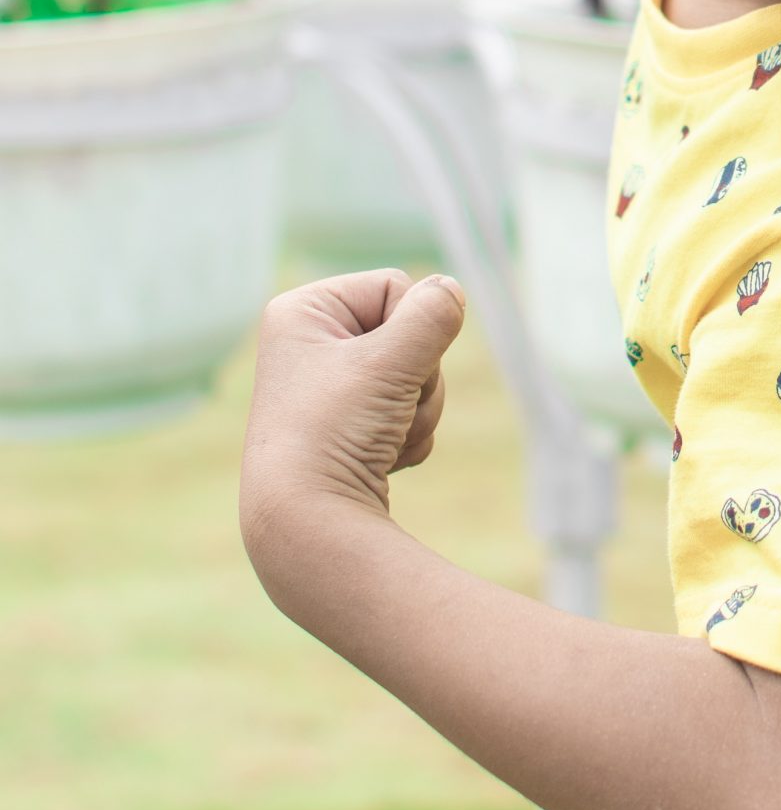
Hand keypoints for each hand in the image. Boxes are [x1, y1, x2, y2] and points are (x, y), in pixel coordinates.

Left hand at [240, 268, 465, 548]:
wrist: (307, 524)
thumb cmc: (333, 432)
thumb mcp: (388, 362)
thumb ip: (430, 316)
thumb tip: (449, 289)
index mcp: (302, 312)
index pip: (394, 286)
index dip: (410, 328)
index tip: (378, 371)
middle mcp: (310, 344)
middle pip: (411, 334)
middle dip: (419, 378)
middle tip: (384, 410)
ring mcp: (330, 388)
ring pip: (417, 375)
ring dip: (419, 410)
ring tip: (382, 440)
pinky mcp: (348, 427)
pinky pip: (407, 410)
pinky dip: (409, 435)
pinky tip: (381, 460)